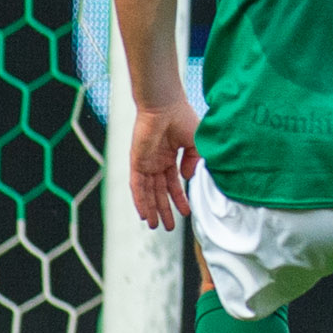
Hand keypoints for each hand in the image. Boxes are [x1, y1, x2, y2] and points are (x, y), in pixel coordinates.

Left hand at [129, 98, 202, 230]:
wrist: (165, 106)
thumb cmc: (182, 118)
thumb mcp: (196, 143)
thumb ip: (194, 161)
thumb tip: (187, 177)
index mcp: (170, 156)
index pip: (173, 183)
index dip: (179, 198)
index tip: (186, 212)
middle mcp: (156, 162)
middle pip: (159, 192)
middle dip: (164, 209)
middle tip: (168, 226)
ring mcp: (146, 163)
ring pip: (148, 192)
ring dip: (152, 209)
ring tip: (156, 225)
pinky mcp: (136, 162)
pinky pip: (137, 186)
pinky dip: (140, 200)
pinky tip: (144, 213)